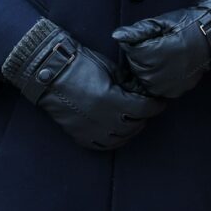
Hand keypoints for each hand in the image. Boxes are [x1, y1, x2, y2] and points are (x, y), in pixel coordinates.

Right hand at [2, 19, 165, 149]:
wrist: (50, 72)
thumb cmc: (80, 65)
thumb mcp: (110, 70)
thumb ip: (127, 83)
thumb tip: (141, 91)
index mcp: (110, 99)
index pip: (143, 109)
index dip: (155, 106)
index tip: (160, 103)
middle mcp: (101, 118)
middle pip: (134, 125)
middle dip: (145, 117)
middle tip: (148, 110)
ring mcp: (89, 129)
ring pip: (120, 138)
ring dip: (131, 130)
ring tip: (135, 121)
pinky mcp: (79, 134)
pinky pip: (101, 145)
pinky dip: (113, 140)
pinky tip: (118, 133)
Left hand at [112, 0, 210, 97]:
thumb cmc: (188, 25)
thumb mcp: (162, 22)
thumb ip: (137, 31)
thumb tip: (116, 36)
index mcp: (155, 54)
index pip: (130, 52)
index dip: (137, 42)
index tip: (151, 36)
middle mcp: (160, 73)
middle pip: (135, 68)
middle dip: (141, 57)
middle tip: (158, 45)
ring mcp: (167, 85)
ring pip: (144, 80)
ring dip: (148, 69)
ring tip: (163, 56)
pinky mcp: (174, 91)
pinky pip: (157, 88)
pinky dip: (158, 78)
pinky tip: (168, 66)